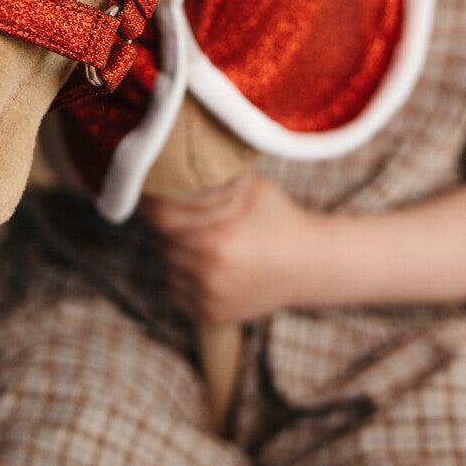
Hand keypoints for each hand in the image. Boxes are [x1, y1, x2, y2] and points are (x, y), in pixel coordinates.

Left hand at [143, 169, 315, 323]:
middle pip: (165, 242)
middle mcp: (209, 270)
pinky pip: (176, 292)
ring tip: (202, 240)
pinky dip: (184, 278)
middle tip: (188, 217)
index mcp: (217, 236)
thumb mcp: (250, 187)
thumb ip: (215, 174)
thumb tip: (179, 150)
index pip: (162, 218)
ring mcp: (209, 297)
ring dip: (177, 253)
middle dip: (174, 228)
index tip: (157, 193)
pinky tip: (206, 264)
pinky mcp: (209, 315)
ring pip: (169, 267)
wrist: (308, 266)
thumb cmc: (278, 219)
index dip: (158, 203)